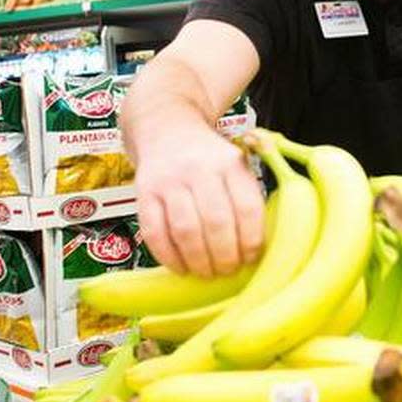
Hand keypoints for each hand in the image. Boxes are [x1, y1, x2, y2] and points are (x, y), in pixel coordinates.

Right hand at [132, 124, 264, 276]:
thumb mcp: (237, 164)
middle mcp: (200, 169)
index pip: (248, 208)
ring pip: (185, 230)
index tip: (251, 259)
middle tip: (227, 271)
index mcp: (231, 164)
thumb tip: (258, 251)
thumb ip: (247, 198)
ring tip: (206, 273)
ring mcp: (170, 180)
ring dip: (198, 261)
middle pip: (217, 222)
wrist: (166, 128)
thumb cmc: (209, 160)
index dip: (251, 241)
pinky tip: (180, 267)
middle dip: (225, 257)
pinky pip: (155, 232)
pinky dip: (168, 257)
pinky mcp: (144, 192)